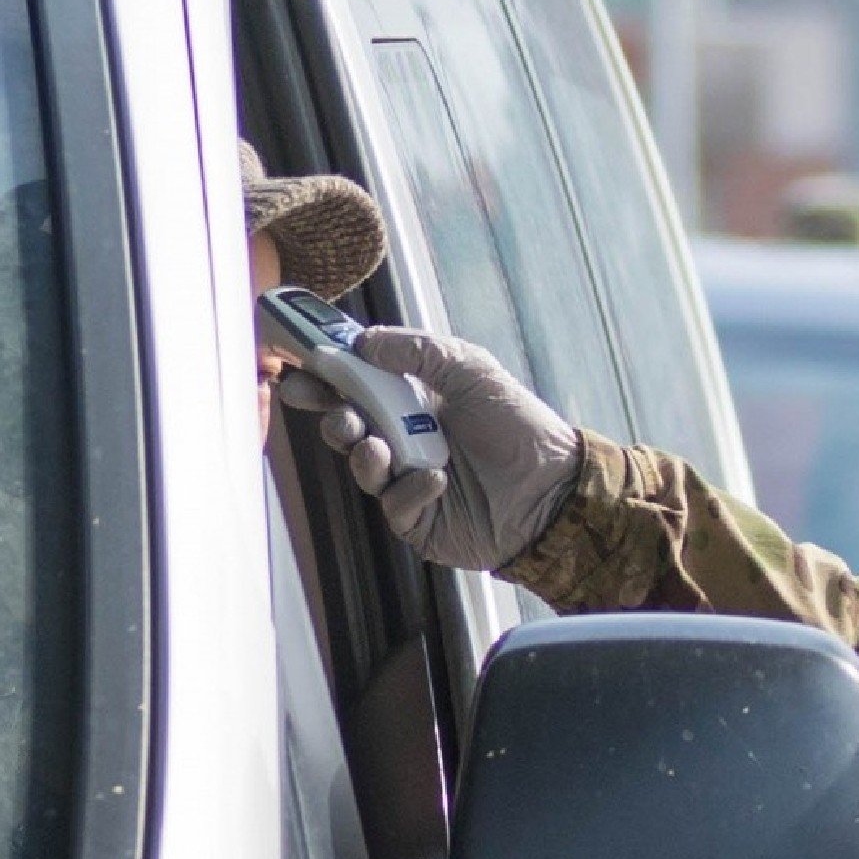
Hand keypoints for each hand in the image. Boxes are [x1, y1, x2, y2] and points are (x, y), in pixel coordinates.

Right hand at [278, 328, 580, 571]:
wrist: (556, 489)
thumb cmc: (520, 426)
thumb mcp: (472, 371)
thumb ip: (417, 352)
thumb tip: (364, 340)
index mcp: (415, 399)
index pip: (358, 384)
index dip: (328, 376)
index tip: (303, 366)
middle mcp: (407, 437)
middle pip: (349, 425)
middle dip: (334, 417)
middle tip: (338, 413)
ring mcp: (409, 478)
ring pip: (362, 466)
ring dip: (363, 454)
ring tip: (379, 446)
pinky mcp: (419, 518)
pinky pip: (395, 504)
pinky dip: (410, 489)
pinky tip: (438, 480)